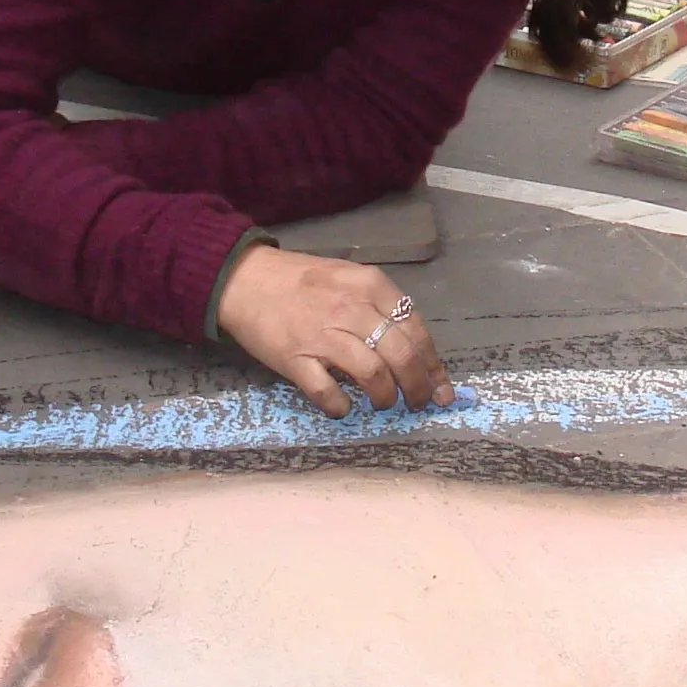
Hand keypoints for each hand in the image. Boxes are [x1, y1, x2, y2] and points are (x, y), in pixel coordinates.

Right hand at [216, 245, 455, 417]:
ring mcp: (323, 335)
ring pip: (373, 375)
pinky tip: (343, 408)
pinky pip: (327, 391)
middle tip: (418, 403)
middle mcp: (352, 309)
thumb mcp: (348, 278)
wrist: (245, 280)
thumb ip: (379, 307)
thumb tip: (412, 350)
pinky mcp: (296, 358)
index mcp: (370, 286)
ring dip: (385, 397)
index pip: (416, 330)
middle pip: (401, 356)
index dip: (433, 364)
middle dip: (418, 387)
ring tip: (383, 403)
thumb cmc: (302, 281)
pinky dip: (341, 406)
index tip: (441, 387)